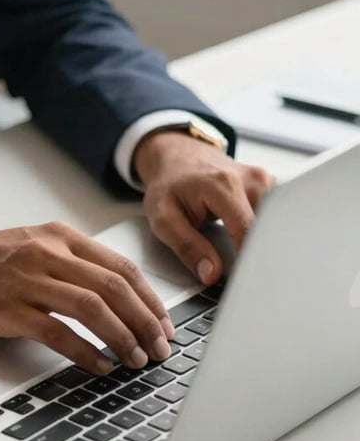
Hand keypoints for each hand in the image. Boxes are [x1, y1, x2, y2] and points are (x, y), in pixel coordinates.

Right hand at [0, 221, 175, 373]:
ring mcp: (27, 280)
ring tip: (137, 360)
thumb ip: (69, 264)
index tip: (165, 324)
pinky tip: (100, 366)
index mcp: (59, 237)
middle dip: (146, 323)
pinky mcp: (8, 308)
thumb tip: (115, 299)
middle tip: (161, 349)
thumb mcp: (31, 247)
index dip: (151, 300)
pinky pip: (59, 332)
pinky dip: (86, 352)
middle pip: (115, 288)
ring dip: (123, 338)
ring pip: (94, 308)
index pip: (122, 268)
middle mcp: (48, 254)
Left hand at [134, 131, 274, 283]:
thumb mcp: (163, 219)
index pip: (249, 232)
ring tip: (247, 254)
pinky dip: (266, 232)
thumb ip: (187, 247)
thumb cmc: (168, 186)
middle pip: (269, 228)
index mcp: (224, 185)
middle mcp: (251, 179)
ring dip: (264, 243)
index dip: (249, 261)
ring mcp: (265, 180)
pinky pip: (276, 216)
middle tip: (248, 275)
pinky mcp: (271, 186)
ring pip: (277, 224)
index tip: (246, 282)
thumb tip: (211, 273)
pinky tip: (253, 240)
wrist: (176, 158)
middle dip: (260, 254)